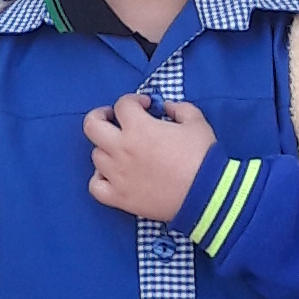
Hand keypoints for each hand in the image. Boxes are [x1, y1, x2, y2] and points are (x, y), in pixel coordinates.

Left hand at [83, 92, 216, 224]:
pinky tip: (111, 175)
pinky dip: (99, 179)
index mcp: (139, 128)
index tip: (145, 106)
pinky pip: (95, 186)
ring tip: (121, 150)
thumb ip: (180, 108)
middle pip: (92, 126)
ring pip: (95, 155)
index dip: (134, 100)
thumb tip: (167, 107)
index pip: (122, 105)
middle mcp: (122, 149)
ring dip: (106, 148)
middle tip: (113, 118)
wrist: (206, 195)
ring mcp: (117, 175)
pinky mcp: (120, 197)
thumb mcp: (196, 123)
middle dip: (100, 116)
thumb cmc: (202, 157)